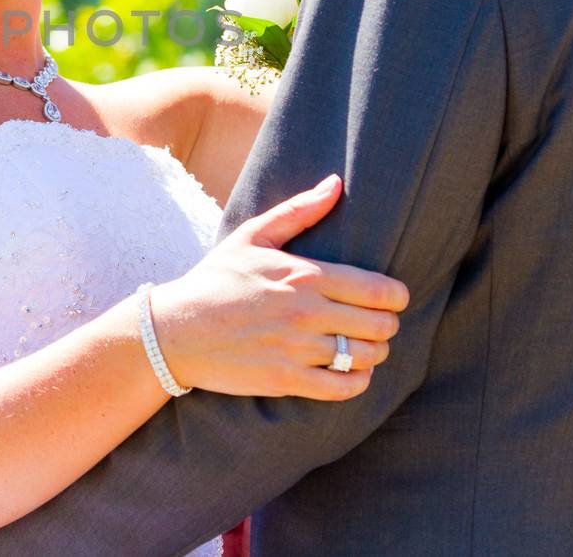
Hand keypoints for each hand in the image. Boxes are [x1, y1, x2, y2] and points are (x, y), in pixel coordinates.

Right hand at [149, 175, 409, 399]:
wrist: (175, 330)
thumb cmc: (215, 279)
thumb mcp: (252, 235)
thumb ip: (299, 210)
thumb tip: (336, 183)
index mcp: (305, 275)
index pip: (380, 291)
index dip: (396, 297)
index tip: (391, 299)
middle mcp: (307, 313)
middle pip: (381, 326)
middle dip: (387, 325)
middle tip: (377, 323)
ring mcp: (297, 349)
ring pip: (366, 358)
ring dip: (374, 354)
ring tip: (364, 347)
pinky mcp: (286, 381)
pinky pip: (344, 388)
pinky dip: (357, 382)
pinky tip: (350, 372)